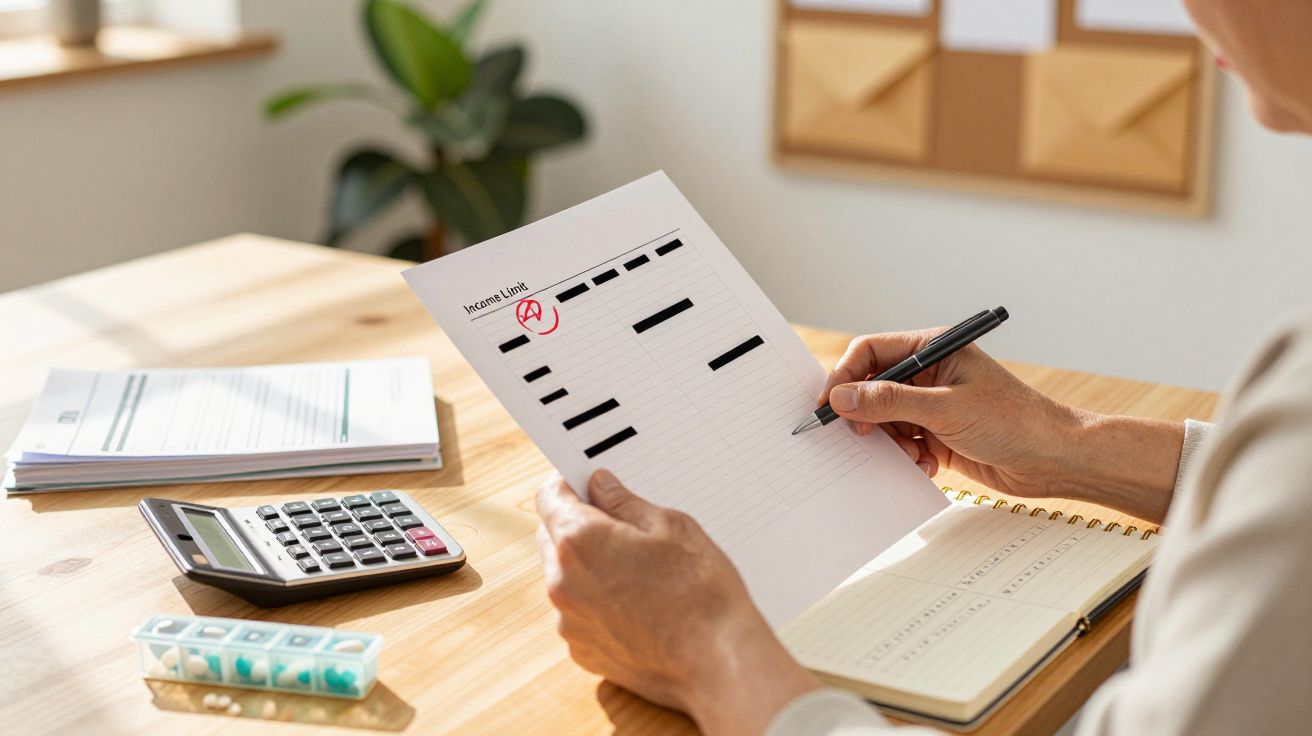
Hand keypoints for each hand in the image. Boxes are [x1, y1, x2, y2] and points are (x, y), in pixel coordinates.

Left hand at [536, 470, 821, 734]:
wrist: (717, 663)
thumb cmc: (700, 594)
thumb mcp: (671, 526)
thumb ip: (625, 502)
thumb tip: (601, 487)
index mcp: (580, 541)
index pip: (550, 496)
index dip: (568, 484)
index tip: (585, 483)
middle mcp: (562, 582)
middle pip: (551, 536)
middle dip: (576, 524)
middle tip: (619, 524)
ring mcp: (569, 621)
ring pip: (564, 576)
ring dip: (586, 565)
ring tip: (636, 569)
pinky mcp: (582, 650)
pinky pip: (578, 612)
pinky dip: (595, 602)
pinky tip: (635, 602)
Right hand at [820, 329, 1183, 522]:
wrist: (1056, 460)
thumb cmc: (1015, 422)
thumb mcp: (946, 408)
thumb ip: (890, 401)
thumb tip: (842, 396)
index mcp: (933, 349)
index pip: (871, 351)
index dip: (845, 375)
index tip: (829, 404)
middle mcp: (930, 373)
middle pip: (872, 387)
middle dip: (866, 415)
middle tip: (863, 437)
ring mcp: (933, 404)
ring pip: (884, 420)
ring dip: (891, 442)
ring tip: (914, 454)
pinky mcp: (938, 434)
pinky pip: (902, 443)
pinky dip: (907, 457)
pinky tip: (929, 464)